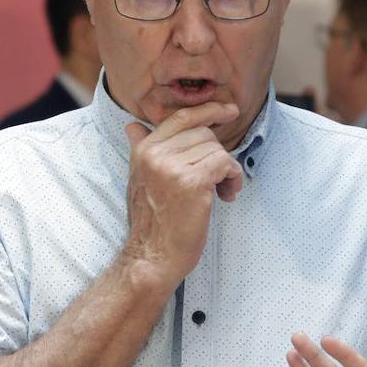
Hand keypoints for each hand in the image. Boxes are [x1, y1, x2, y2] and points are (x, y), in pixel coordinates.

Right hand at [121, 102, 243, 286]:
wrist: (151, 256)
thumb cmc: (151, 222)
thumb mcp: (139, 179)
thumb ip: (140, 149)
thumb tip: (133, 126)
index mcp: (144, 150)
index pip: (180, 118)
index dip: (208, 110)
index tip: (228, 111)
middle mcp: (155, 154)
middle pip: (203, 133)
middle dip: (217, 153)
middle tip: (219, 178)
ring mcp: (172, 168)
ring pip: (216, 149)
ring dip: (227, 170)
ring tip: (222, 191)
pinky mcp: (192, 183)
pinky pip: (224, 164)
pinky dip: (233, 178)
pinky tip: (227, 195)